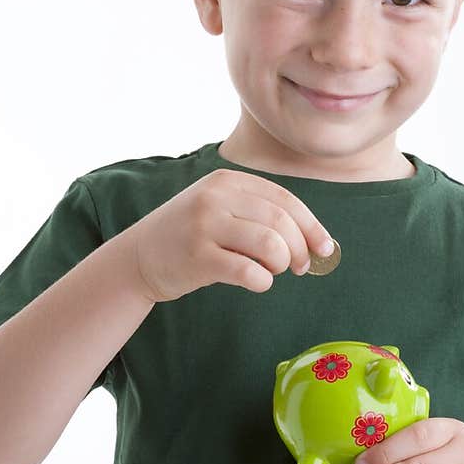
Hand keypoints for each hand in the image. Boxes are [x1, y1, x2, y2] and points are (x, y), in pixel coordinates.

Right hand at [126, 169, 335, 301]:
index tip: (326, 248)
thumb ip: (259, 214)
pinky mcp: (196, 257)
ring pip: (270, 245)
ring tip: (273, 272)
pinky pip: (249, 272)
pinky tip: (257, 283)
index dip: (311, 225)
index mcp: (227, 180)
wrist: (137, 258)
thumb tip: (316, 240)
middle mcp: (215, 197)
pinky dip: (263, 282)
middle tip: (301, 267)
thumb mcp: (219, 208)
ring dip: (282, 264)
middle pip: (281, 222)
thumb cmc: (191, 237)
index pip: (284, 199)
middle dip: (301, 248)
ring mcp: (204, 226)